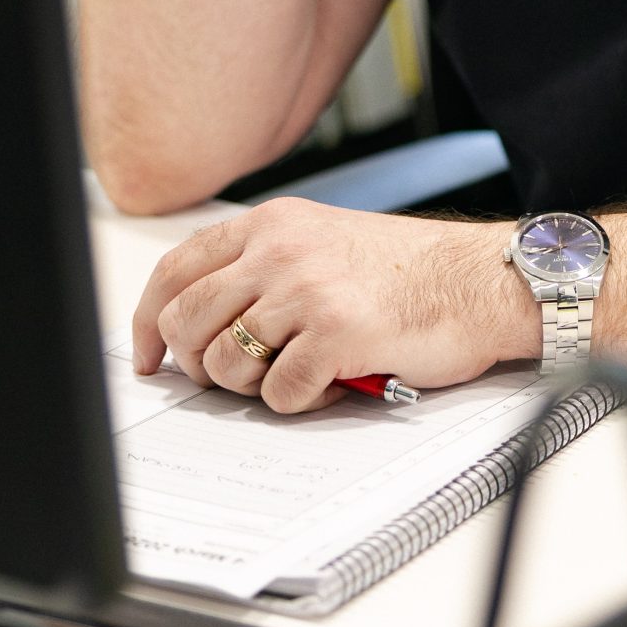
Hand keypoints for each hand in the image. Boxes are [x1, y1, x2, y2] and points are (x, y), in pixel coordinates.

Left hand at [130, 197, 534, 410]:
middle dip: (199, 365)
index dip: (148, 321)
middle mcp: (280, 250)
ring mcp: (305, 290)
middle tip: (231, 378)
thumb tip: (200, 317)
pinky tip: (329, 383)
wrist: (479, 281)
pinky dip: (298, 402)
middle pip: (187, 322)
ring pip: (225, 364)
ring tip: (292, 375)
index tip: (147, 357)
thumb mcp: (322, 240)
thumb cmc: (409, 270)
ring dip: (251, 386)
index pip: (176, 270)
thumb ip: (263, 264)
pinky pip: (278, 392)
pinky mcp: (335, 333)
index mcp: (271, 225)